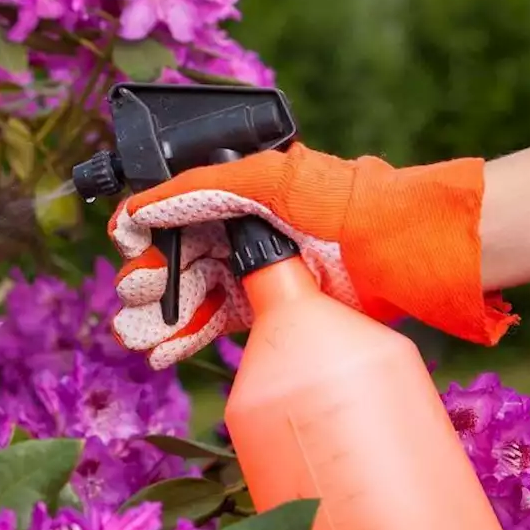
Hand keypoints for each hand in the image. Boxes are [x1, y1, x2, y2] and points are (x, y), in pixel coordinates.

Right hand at [107, 142, 514, 368]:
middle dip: (147, 280)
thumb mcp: (273, 178)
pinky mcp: (271, 309)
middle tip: (131, 299)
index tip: (124, 244)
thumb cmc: (347, 200)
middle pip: (177, 257)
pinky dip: (187, 337)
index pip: (177, 212)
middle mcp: (243, 230)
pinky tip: (163, 351)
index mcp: (239, 192)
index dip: (146, 229)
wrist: (405, 250)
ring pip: (192, 294)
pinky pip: (217, 322)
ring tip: (135, 335)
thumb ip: (205, 185)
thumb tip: (142, 205)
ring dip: (159, 316)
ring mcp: (257, 272)